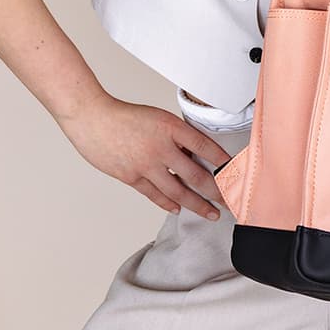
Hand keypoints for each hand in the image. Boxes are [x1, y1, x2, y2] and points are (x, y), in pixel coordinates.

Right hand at [57, 94, 230, 219]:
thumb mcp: (157, 118)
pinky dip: (168, 203)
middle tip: (231, 202)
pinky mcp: (132, 177)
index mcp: (171, 127)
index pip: (204, 146)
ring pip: (178, 191)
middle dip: (217, 191)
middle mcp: (162, 147)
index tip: (236, 171)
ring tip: (211, 213)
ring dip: (197, 204)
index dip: (223, 160)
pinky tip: (178, 209)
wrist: (93, 118)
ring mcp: (147, 165)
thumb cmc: (123, 115)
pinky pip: (155, 194)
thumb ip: (175, 136)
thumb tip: (192, 157)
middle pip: (196, 175)